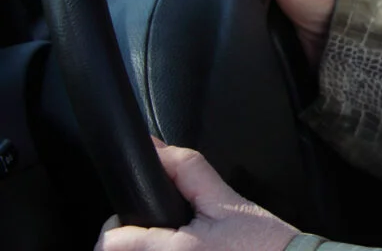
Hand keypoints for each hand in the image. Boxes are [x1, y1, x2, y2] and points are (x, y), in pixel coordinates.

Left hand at [94, 138, 297, 250]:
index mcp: (175, 250)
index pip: (112, 243)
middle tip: (157, 235)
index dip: (114, 228)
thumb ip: (188, 171)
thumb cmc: (264, 243)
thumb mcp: (227, 199)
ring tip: (172, 243)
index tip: (125, 222)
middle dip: (131, 243)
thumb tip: (157, 148)